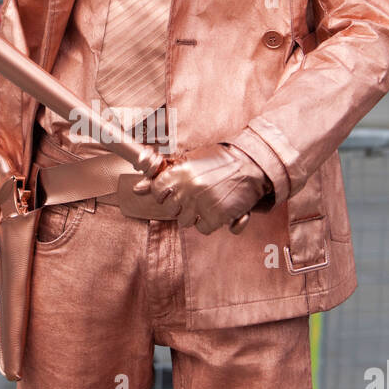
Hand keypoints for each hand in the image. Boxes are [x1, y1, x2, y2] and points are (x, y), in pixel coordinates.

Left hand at [132, 143, 270, 234]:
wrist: (253, 166)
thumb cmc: (221, 161)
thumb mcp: (191, 159)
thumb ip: (163, 173)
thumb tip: (136, 189)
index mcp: (180, 171)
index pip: (157, 192)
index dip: (166, 193)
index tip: (177, 190)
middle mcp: (188, 187)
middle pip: (170, 210)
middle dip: (182, 205)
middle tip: (197, 194)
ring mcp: (202, 203)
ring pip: (185, 222)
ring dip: (195, 215)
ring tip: (208, 200)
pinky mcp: (216, 216)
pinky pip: (202, 229)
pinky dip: (210, 222)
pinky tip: (218, 208)